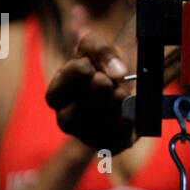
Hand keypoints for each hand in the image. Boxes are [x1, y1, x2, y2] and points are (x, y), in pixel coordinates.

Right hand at [44, 9, 136, 153]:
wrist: (132, 76)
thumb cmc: (105, 63)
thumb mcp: (98, 45)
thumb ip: (102, 51)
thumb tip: (117, 73)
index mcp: (57, 94)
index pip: (58, 90)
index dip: (79, 74)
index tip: (92, 65)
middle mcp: (66, 119)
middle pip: (71, 118)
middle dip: (96, 93)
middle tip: (110, 81)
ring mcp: (86, 134)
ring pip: (92, 131)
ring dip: (112, 106)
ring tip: (122, 92)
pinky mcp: (110, 144)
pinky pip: (115, 142)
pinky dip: (126, 123)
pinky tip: (131, 108)